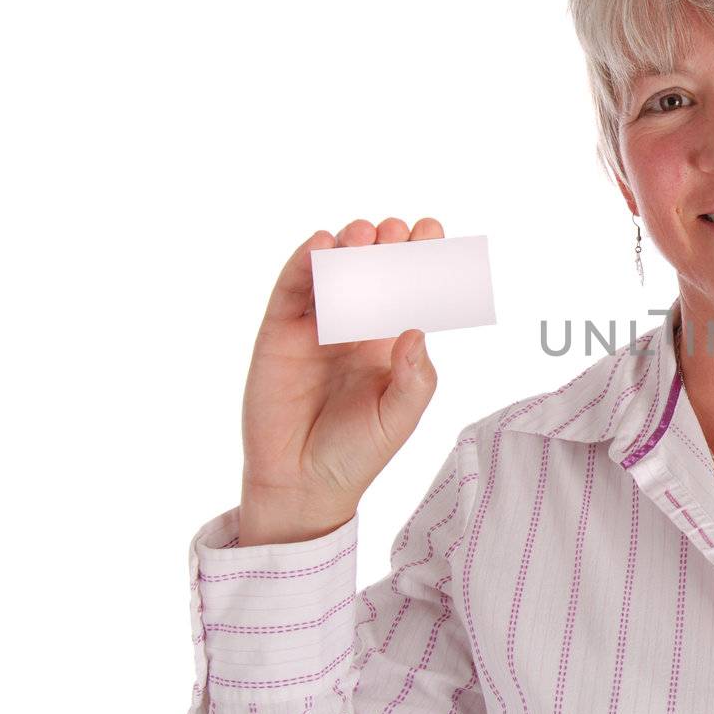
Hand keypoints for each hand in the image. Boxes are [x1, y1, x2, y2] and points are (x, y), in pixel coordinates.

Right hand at [236, 217, 443, 544]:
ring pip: (333, 273)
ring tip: (365, 234)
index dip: (420, 261)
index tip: (433, 233)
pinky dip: (304, 263)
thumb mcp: (398, 417)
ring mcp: (316, 327)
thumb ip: (415, 378)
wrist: (303, 484)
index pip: (408, 291)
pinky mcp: (280, 332)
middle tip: (399, 229)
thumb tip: (419, 331)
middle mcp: (354, 327)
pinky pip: (292, 290)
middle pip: (372, 273)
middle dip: (387, 247)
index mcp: (389, 342)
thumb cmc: (357, 453)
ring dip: (348, 248)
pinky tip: (321, 245)